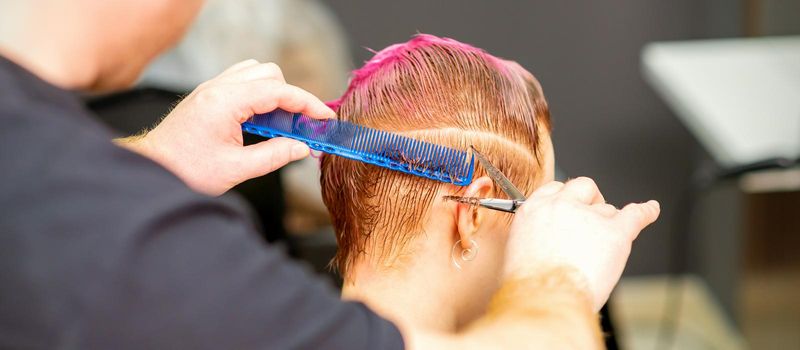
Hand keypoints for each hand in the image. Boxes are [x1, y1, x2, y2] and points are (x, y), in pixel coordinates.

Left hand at [120, 60, 334, 195]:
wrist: (151, 168)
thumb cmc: (184, 170)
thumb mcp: (236, 169)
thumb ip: (274, 156)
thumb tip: (301, 147)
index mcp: (225, 102)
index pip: (278, 91)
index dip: (307, 104)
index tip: (324, 118)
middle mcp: (218, 88)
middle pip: (270, 75)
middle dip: (292, 98)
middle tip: (302, 127)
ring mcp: (212, 89)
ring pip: (256, 73)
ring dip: (275, 94)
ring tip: (282, 124)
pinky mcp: (208, 95)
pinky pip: (242, 81)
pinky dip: (259, 96)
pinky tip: (261, 120)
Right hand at [504, 177, 659, 310]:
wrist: (546, 297)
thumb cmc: (530, 284)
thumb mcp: (519, 251)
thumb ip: (535, 238)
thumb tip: (545, 244)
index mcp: (535, 210)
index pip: (556, 189)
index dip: (567, 197)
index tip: (571, 204)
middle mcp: (562, 207)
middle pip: (584, 187)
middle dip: (590, 200)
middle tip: (591, 216)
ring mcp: (591, 218)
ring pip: (608, 210)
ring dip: (609, 224)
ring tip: (607, 244)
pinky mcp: (615, 233)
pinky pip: (636, 215)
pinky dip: (646, 212)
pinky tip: (651, 210)